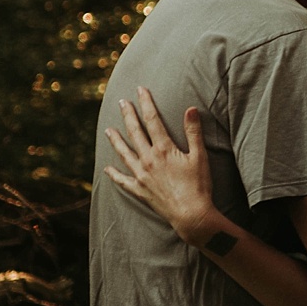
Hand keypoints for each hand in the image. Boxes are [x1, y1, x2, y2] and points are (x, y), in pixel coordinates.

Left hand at [105, 85, 226, 254]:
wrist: (192, 216)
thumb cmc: (199, 186)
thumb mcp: (200, 156)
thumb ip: (194, 131)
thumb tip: (191, 108)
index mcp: (163, 149)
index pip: (152, 119)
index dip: (146, 102)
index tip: (140, 89)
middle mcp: (149, 160)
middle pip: (135, 132)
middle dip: (128, 115)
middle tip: (122, 102)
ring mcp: (142, 176)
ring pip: (125, 154)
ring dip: (116, 141)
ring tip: (108, 131)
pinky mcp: (141, 191)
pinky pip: (124, 181)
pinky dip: (115, 175)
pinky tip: (107, 169)